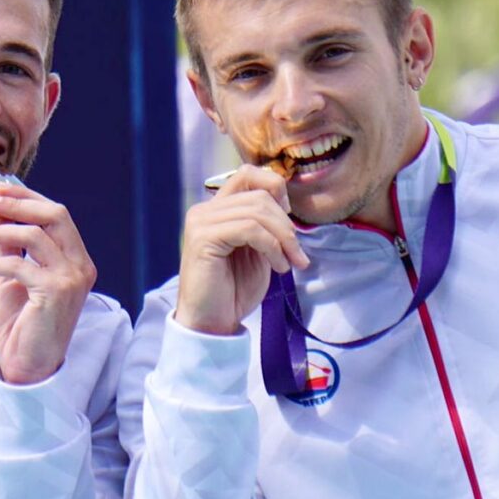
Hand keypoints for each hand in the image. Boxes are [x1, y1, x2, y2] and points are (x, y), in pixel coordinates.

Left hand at [0, 182, 95, 384]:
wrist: (28, 367)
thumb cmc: (23, 324)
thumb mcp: (13, 277)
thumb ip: (9, 245)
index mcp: (76, 258)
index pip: (57, 213)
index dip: (27, 196)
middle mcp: (80, 265)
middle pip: (54, 214)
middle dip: (17, 203)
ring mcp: (71, 278)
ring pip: (33, 235)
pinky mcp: (54, 292)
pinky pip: (17, 264)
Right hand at [176, 165, 308, 335]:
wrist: (212, 323)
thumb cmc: (234, 290)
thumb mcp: (258, 249)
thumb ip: (265, 224)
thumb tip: (285, 201)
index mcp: (216, 209)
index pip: (247, 174)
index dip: (275, 190)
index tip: (288, 223)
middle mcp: (204, 210)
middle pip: (259, 194)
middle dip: (286, 224)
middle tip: (297, 254)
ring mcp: (201, 222)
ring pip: (257, 211)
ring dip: (283, 238)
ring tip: (288, 263)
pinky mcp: (203, 238)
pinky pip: (249, 228)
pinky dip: (272, 247)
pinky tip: (277, 266)